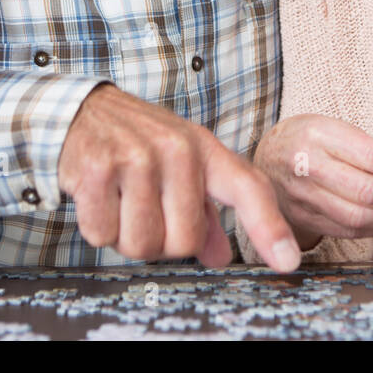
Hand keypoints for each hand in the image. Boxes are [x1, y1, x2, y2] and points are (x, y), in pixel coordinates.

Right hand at [57, 83, 300, 271]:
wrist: (84, 111)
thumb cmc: (140, 143)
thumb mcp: (183, 166)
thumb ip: (205, 213)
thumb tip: (222, 257)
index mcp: (205, 150)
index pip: (248, 189)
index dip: (269, 228)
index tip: (288, 261)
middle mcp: (177, 150)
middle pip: (183, 242)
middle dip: (160, 242)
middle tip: (146, 213)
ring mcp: (137, 157)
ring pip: (141, 244)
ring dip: (125, 236)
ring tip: (122, 203)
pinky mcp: (97, 168)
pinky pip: (102, 233)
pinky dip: (96, 226)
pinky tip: (98, 197)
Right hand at [253, 114, 372, 249]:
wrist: (266, 157)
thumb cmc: (310, 138)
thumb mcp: (333, 126)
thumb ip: (369, 148)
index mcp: (319, 133)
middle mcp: (307, 164)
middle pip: (369, 191)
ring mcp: (302, 195)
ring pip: (359, 217)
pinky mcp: (302, 218)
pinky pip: (346, 231)